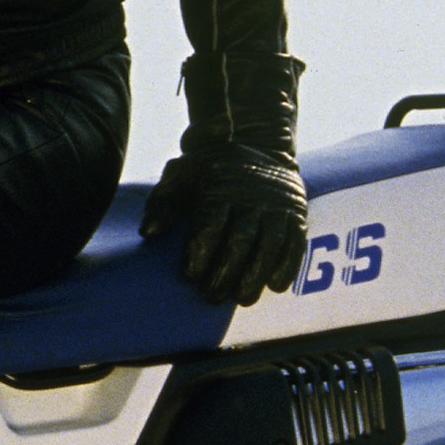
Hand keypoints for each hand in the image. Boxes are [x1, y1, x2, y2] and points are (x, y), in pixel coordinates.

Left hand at [140, 145, 309, 303]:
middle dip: (226, 272)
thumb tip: (148, 233)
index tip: (189, 277)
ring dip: (257, 275)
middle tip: (211, 296)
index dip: (200, 253)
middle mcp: (251, 197)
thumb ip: (162, 203)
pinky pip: (296, 242)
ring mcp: (276, 206)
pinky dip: (288, 265)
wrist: (258, 146)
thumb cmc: (210, 170)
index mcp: (219, 188)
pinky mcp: (296, 214)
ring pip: (270, 244)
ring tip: (242, 298)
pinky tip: (275, 286)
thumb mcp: (182, 175)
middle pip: (240, 239)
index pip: (210, 224)